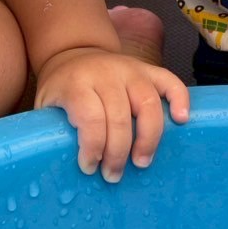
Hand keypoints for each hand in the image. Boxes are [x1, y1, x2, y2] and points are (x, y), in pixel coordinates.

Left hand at [35, 45, 189, 181]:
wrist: (73, 53)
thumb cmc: (62, 89)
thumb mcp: (46, 106)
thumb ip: (54, 128)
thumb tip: (61, 164)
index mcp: (77, 83)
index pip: (90, 117)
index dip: (93, 147)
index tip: (89, 167)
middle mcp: (106, 73)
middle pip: (119, 117)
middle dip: (118, 153)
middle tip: (113, 174)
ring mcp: (130, 69)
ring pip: (147, 103)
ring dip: (147, 138)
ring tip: (141, 162)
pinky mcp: (148, 69)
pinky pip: (170, 81)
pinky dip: (180, 100)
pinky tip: (181, 121)